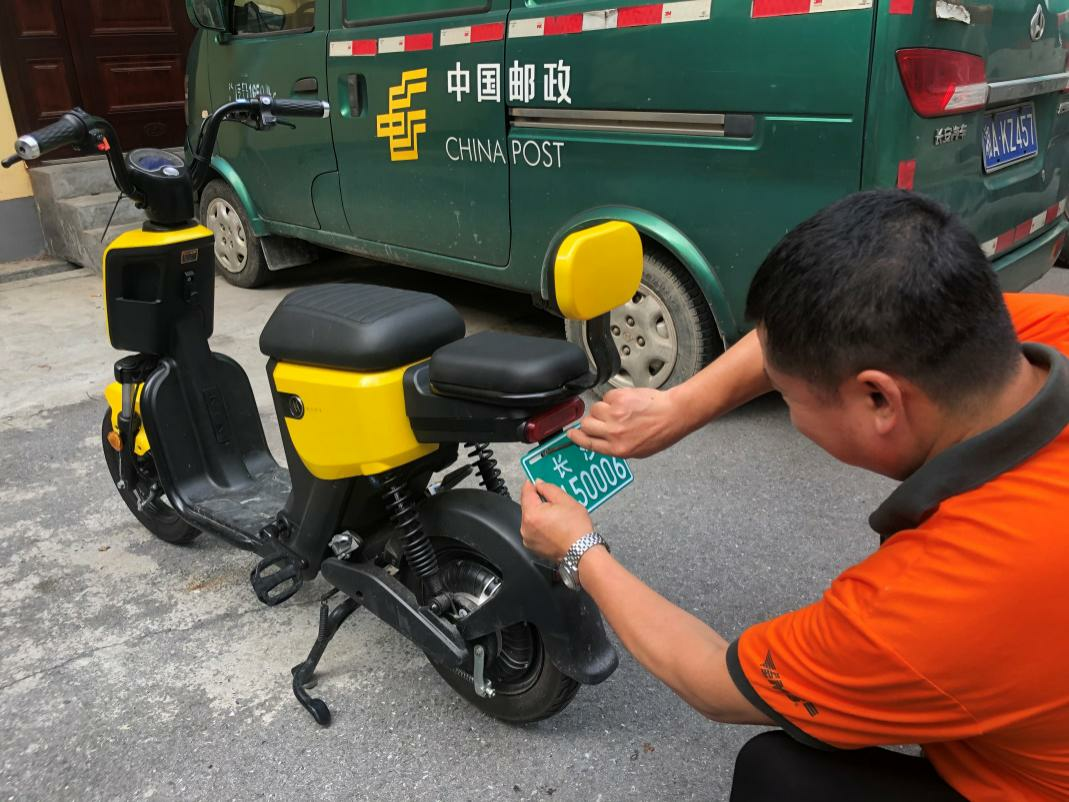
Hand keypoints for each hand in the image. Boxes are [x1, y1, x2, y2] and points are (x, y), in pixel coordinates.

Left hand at [519, 480, 592, 562]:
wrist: (582, 553)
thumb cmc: (576, 529)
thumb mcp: (566, 500)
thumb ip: (549, 489)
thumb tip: (539, 484)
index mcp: (532, 514)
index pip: (526, 492)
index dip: (532, 484)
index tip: (536, 480)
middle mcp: (525, 527)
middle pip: (528, 506)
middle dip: (538, 501)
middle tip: (554, 501)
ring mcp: (528, 539)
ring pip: (531, 518)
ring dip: (539, 514)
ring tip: (557, 515)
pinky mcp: (533, 547)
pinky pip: (534, 530)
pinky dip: (541, 526)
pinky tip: (554, 526)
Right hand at [568, 387, 684, 457]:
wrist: (673, 414)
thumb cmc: (660, 433)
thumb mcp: (637, 450)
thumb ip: (616, 447)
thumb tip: (600, 440)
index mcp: (618, 449)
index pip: (588, 443)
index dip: (577, 438)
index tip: (571, 434)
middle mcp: (614, 433)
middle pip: (586, 424)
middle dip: (591, 421)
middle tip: (602, 419)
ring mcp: (615, 415)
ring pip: (595, 409)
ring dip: (604, 409)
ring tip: (620, 410)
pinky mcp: (619, 398)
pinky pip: (606, 397)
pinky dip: (614, 398)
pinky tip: (627, 402)